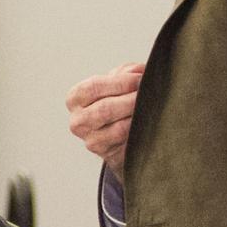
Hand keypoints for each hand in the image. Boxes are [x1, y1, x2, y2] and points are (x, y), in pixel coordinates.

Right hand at [66, 62, 145, 182]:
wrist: (119, 132)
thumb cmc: (117, 100)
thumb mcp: (117, 80)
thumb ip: (126, 72)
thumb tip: (139, 73)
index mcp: (75, 98)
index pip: (94, 87)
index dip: (121, 82)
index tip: (140, 79)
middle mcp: (78, 121)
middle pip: (105, 109)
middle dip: (131, 99)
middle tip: (150, 93)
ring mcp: (90, 140)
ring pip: (118, 128)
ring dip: (138, 116)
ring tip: (151, 107)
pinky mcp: (107, 154)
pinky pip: (127, 142)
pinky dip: (140, 130)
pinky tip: (148, 122)